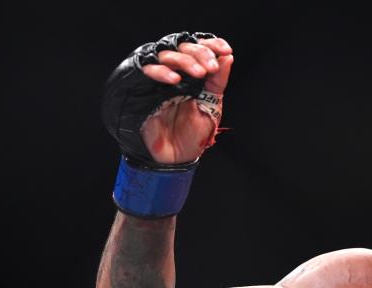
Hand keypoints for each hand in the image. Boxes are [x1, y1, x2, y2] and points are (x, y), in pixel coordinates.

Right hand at [102, 32, 233, 166]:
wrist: (177, 158)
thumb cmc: (194, 135)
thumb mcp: (212, 107)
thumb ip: (218, 82)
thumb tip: (228, 57)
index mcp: (193, 74)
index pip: (199, 49)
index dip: (211, 45)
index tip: (225, 49)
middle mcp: (176, 73)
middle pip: (183, 47)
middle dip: (199, 53)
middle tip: (210, 68)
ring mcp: (159, 80)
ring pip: (166, 54)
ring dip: (184, 60)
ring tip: (199, 73)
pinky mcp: (144, 89)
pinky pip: (147, 71)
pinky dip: (161, 71)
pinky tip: (175, 79)